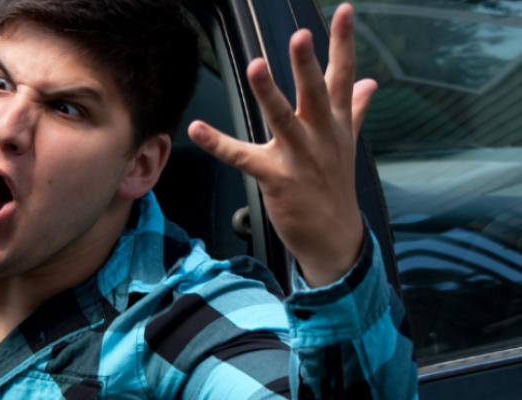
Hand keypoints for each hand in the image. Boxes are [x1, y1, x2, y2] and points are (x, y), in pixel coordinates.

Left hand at [188, 3, 377, 287]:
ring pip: (283, 119)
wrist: (336, 238)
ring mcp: (300, 158)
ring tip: (256, 66)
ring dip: (269, 92)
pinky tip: (197, 129)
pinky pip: (243, 158)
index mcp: (336, 123)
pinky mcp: (277, 179)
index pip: (343, 75)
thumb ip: (355, 110)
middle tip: (301, 35)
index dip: (343, 42)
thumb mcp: (348, 145)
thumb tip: (371, 83)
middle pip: (316, 93)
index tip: (343, 10)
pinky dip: (219, 144)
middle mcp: (321, 136)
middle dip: (308, 64)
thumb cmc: (335, 187)